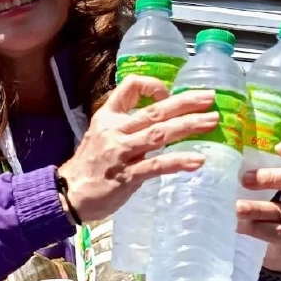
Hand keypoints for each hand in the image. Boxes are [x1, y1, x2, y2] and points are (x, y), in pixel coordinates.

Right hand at [57, 75, 218, 222]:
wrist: (69, 194)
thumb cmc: (90, 165)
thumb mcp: (102, 134)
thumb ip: (127, 125)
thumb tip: (159, 118)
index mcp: (108, 116)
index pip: (131, 87)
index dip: (153, 87)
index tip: (168, 95)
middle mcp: (115, 130)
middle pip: (155, 110)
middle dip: (185, 103)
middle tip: (210, 98)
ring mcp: (122, 152)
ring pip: (159, 134)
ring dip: (188, 126)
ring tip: (211, 121)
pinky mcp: (127, 175)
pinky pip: (157, 165)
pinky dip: (178, 161)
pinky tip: (197, 160)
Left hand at [236, 136, 280, 272]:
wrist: (273, 247)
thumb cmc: (266, 206)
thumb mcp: (266, 186)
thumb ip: (256, 169)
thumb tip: (222, 153)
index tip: (278, 148)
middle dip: (272, 177)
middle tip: (245, 180)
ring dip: (258, 207)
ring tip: (238, 207)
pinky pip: (280, 233)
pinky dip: (258, 228)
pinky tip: (241, 226)